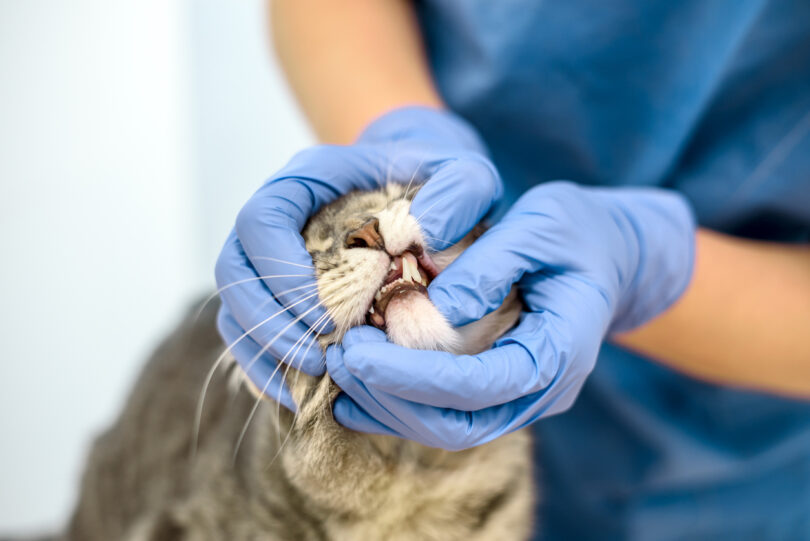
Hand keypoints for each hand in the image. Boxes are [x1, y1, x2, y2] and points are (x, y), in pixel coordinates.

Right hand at [214, 106, 501, 408]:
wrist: (425, 198)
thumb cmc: (441, 188)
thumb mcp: (465, 177)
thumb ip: (461, 192)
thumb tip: (429, 237)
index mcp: (307, 179)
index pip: (261, 220)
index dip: (281, 273)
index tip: (327, 316)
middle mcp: (277, 217)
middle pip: (234, 271)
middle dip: (270, 323)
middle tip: (318, 359)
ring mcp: (268, 258)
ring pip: (234, 307)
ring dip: (267, 349)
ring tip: (316, 376)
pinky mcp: (275, 295)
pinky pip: (248, 335)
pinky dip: (269, 366)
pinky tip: (307, 389)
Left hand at [327, 182, 694, 448]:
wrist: (606, 255)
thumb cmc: (576, 232)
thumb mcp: (544, 223)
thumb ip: (493, 262)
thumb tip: (434, 305)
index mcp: (559, 353)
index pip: (478, 386)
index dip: (412, 375)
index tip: (358, 348)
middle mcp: (541, 391)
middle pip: (457, 426)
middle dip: (390, 397)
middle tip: (339, 355)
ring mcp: (520, 398)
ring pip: (446, 429)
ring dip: (387, 405)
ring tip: (339, 364)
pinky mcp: (497, 392)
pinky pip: (445, 415)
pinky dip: (397, 405)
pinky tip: (356, 388)